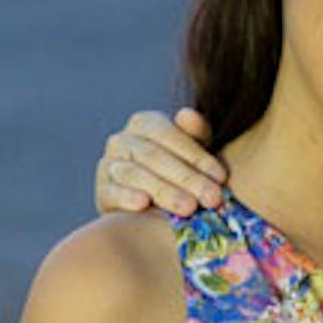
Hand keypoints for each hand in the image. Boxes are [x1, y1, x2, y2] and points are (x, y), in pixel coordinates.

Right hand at [96, 107, 228, 217]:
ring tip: (189, 208)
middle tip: (211, 198)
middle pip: (154, 155)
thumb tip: (188, 114)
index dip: (196, 155)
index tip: (221, 178)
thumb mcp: (192, 153)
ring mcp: (108, 164)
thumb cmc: (178, 173)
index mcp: (144, 123)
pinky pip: (112, 191)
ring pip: (135, 174)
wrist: (149, 207)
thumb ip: (195, 134)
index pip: (169, 134)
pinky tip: (143, 204)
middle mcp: (122, 140)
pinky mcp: (101, 191)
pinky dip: (126, 197)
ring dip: (164, 191)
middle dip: (186, 177)